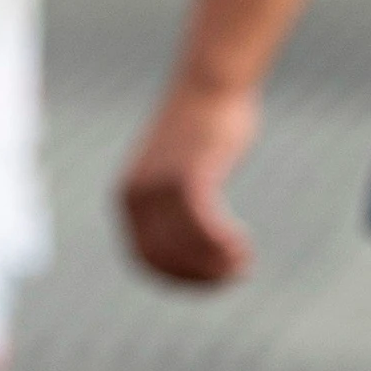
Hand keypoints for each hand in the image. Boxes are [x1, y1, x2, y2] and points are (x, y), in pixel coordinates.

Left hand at [119, 81, 260, 287]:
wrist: (209, 88)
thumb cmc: (201, 130)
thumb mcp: (177, 171)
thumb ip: (174, 205)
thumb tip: (188, 239)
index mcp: (128, 198)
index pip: (145, 259)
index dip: (180, 279)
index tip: (211, 283)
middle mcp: (136, 195)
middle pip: (164, 259)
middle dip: (201, 277)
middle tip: (235, 276)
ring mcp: (160, 185)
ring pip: (185, 247)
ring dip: (216, 265)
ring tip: (243, 264)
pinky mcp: (188, 175)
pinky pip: (202, 226)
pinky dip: (222, 244)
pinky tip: (242, 245)